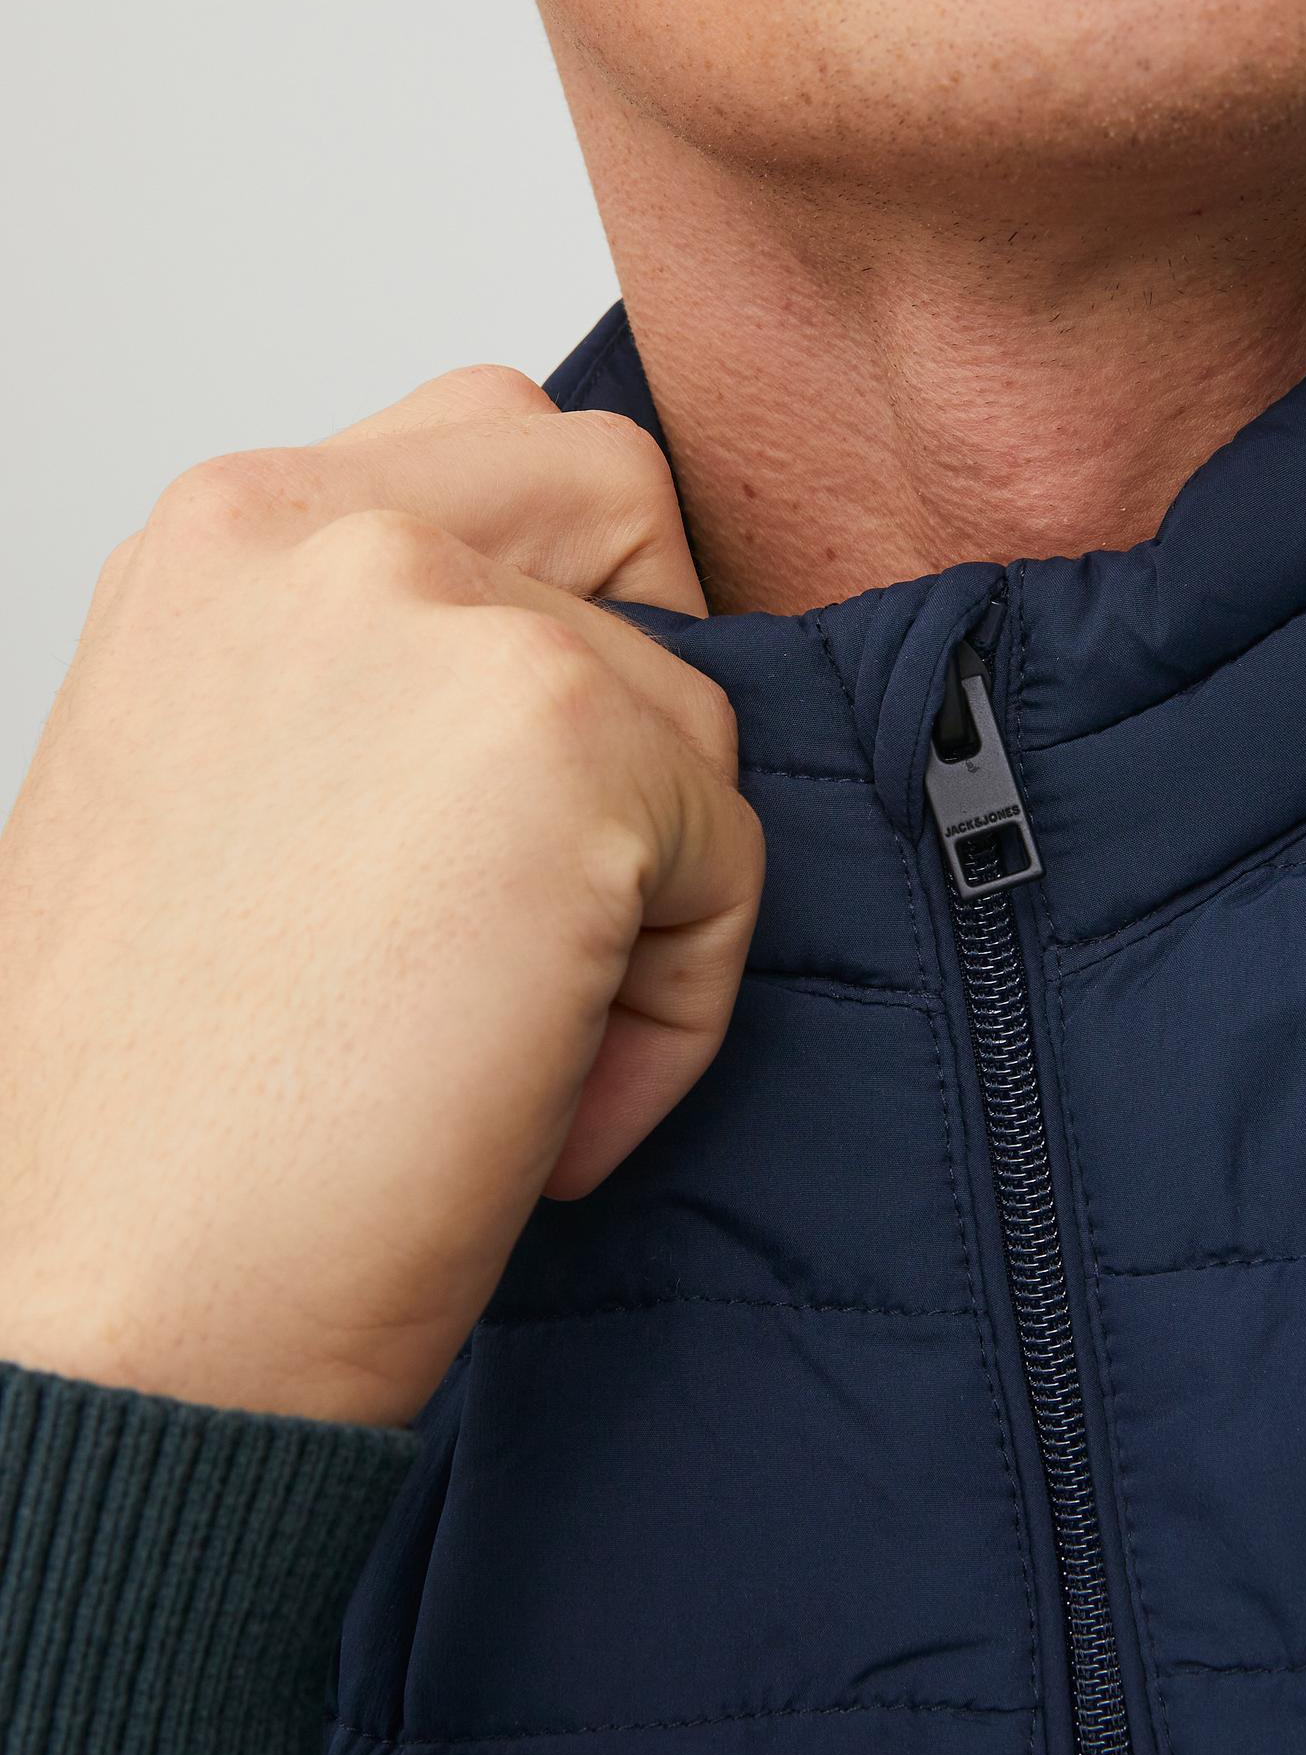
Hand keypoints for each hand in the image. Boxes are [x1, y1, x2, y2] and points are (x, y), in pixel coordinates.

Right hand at [0, 366, 762, 1425]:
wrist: (124, 1305)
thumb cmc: (170, 1112)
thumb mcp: (224, 804)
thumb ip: (369, 690)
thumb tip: (557, 690)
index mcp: (216, 542)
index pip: (484, 450)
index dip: (555, 617)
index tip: (502, 807)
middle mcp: (317, 534)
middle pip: (619, 500)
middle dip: (638, 686)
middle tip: (571, 882)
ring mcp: (445, 624)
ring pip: (696, 710)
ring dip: (651, 895)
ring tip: (514, 1053)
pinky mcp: (569, 751)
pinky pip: (732, 857)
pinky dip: (678, 1005)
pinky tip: (544, 1110)